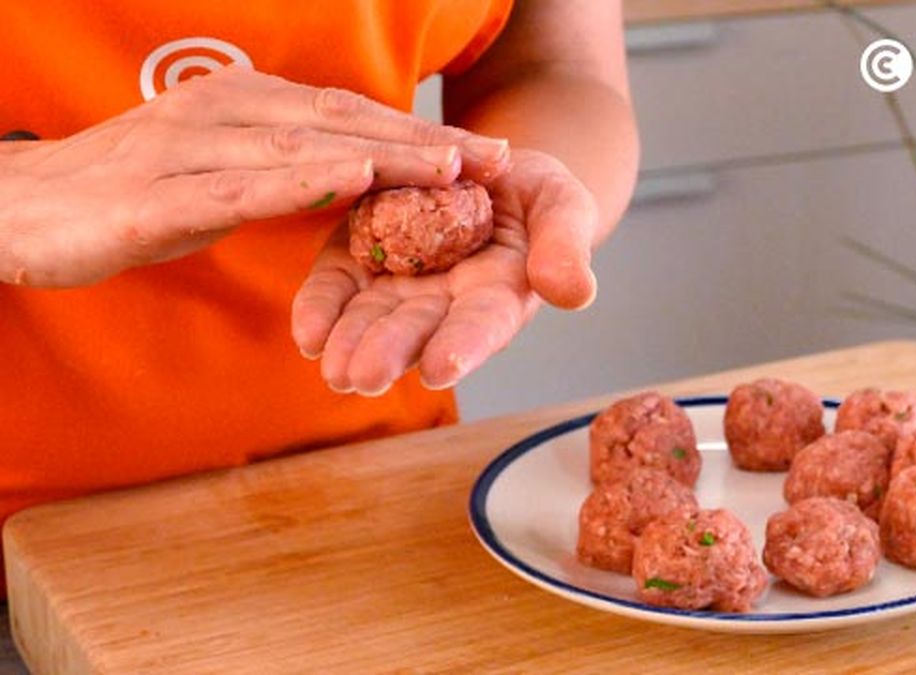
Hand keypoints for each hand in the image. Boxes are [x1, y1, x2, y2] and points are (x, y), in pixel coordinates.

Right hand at [0, 66, 510, 286]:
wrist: (16, 207)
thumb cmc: (126, 190)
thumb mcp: (216, 169)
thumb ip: (281, 165)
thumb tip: (351, 173)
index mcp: (243, 106)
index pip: (348, 116)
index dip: (420, 133)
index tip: (486, 153)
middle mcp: (222, 115)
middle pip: (342, 125)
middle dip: (423, 145)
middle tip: (493, 159)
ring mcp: (187, 152)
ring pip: (302, 151)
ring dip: (381, 159)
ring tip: (449, 170)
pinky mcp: (154, 199)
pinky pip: (237, 189)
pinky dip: (298, 185)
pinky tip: (349, 185)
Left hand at [292, 148, 599, 394]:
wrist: (487, 166)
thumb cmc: (536, 194)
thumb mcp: (562, 206)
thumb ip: (566, 246)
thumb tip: (576, 293)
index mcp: (498, 295)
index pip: (482, 326)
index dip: (462, 345)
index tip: (441, 366)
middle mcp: (444, 302)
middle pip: (416, 331)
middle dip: (390, 352)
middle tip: (363, 375)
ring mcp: (398, 283)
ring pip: (371, 318)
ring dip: (350, 342)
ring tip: (332, 366)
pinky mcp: (359, 255)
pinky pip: (337, 286)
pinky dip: (321, 307)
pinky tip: (308, 330)